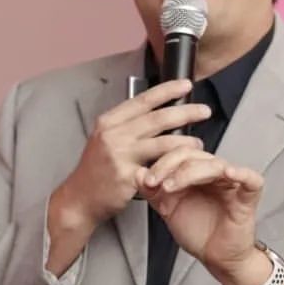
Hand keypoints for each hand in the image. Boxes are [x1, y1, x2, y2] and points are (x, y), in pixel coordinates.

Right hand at [53, 79, 210, 230]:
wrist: (79, 199)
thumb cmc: (96, 171)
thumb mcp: (105, 140)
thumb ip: (128, 126)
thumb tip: (157, 113)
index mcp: (109, 121)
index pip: (143, 100)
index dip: (167, 90)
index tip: (186, 85)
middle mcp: (114, 135)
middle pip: (157, 118)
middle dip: (185, 112)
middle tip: (204, 111)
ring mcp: (120, 155)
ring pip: (162, 142)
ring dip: (185, 141)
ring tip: (198, 143)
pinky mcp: (127, 176)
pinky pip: (158, 168)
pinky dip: (175, 166)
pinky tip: (185, 166)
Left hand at [138, 149, 265, 284]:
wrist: (216, 258)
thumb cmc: (199, 233)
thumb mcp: (168, 210)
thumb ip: (153, 192)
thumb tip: (138, 173)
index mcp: (195, 173)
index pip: (178, 154)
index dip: (160, 163)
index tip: (145, 179)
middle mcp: (213, 174)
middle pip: (194, 155)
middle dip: (170, 166)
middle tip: (154, 182)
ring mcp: (231, 184)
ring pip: (214, 165)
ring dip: (190, 172)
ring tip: (172, 186)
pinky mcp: (247, 197)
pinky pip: (251, 180)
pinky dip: (242, 174)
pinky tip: (229, 173)